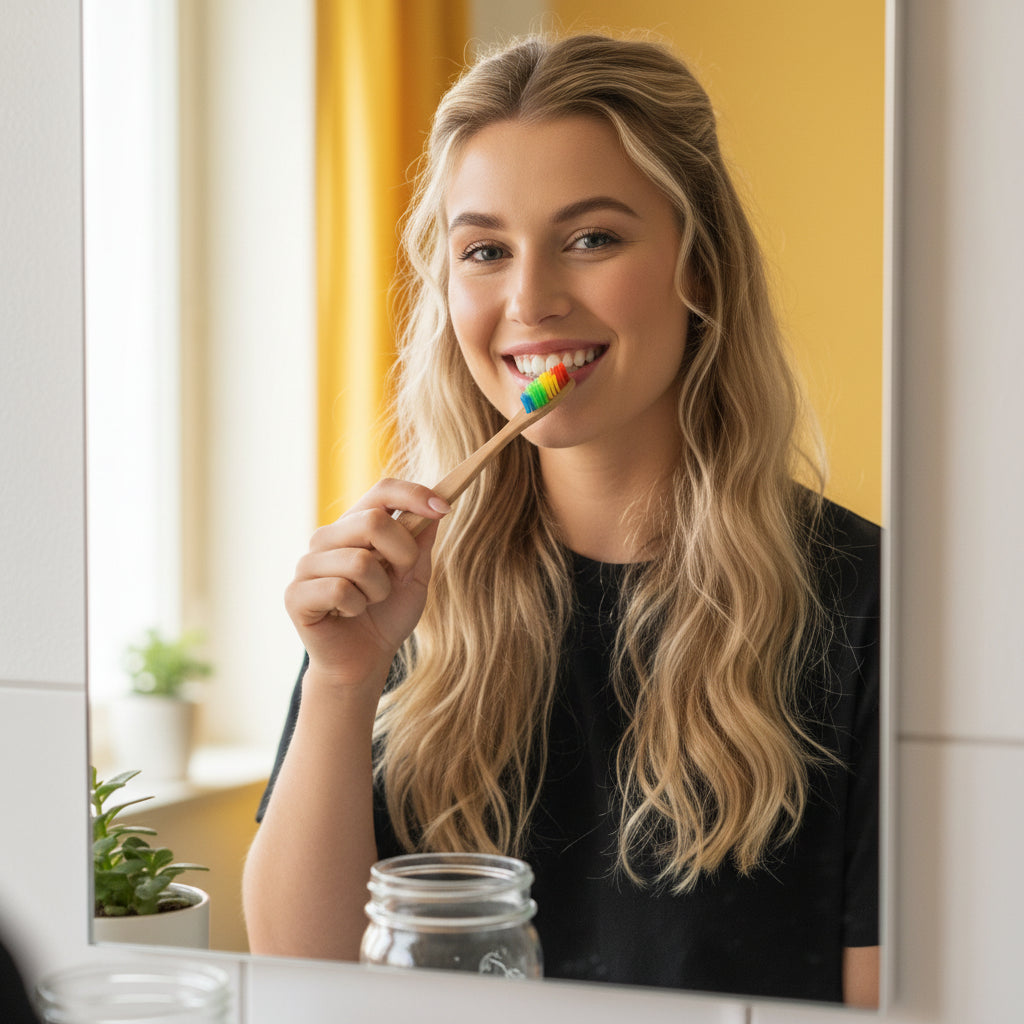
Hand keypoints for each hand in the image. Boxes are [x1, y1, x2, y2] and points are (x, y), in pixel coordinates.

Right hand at [284, 479, 450, 689]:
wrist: (364, 662)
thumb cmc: (388, 615)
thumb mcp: (415, 577)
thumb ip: (421, 542)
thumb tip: (436, 504)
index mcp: (355, 526)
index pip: (382, 491)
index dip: (414, 495)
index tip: (445, 509)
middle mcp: (327, 538)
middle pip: (373, 520)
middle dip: (402, 554)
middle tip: (400, 578)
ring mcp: (307, 564)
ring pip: (359, 562)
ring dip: (379, 590)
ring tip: (369, 602)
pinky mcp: (296, 594)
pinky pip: (339, 590)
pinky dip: (357, 607)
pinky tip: (349, 615)